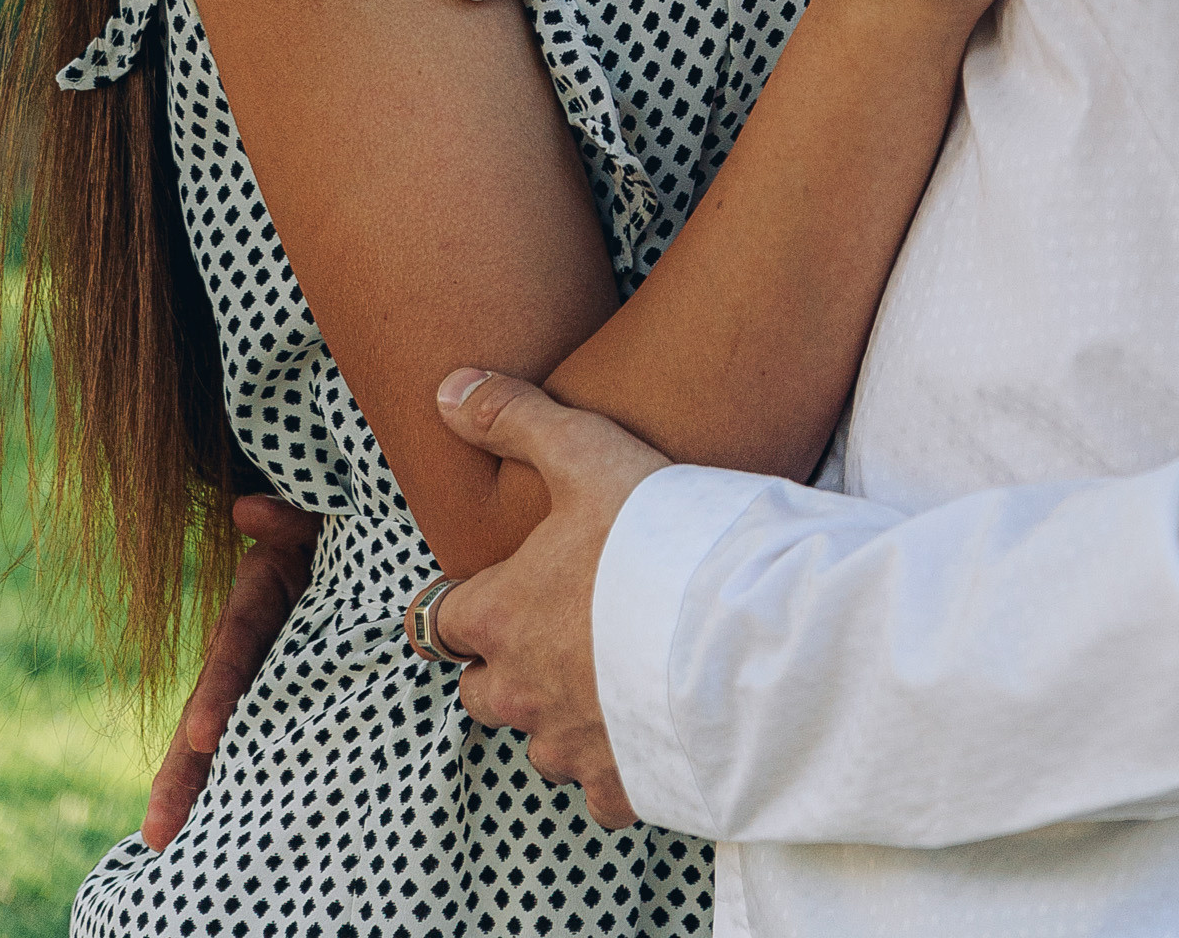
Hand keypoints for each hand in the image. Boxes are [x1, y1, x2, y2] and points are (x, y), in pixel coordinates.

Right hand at [141, 496, 320, 850]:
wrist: (362, 543)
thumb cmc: (337, 530)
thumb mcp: (313, 518)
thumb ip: (285, 517)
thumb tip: (245, 506)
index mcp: (256, 601)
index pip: (233, 648)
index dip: (218, 691)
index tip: (203, 736)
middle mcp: (248, 647)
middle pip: (210, 709)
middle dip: (183, 769)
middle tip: (160, 829)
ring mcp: (263, 676)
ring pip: (225, 735)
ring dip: (197, 785)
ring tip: (166, 843)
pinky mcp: (285, 698)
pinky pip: (258, 742)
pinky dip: (236, 781)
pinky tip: (220, 831)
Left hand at [424, 368, 671, 819]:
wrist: (737, 626)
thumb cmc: (656, 535)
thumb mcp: (584, 451)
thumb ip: (514, 418)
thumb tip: (447, 388)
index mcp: (501, 616)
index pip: (441, 621)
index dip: (464, 603)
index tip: (493, 591)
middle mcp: (520, 690)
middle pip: (480, 692)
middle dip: (504, 666)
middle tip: (555, 629)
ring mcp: (569, 743)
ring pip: (538, 742)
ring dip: (558, 715)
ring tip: (606, 675)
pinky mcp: (620, 784)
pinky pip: (599, 789)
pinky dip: (614, 765)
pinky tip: (646, 728)